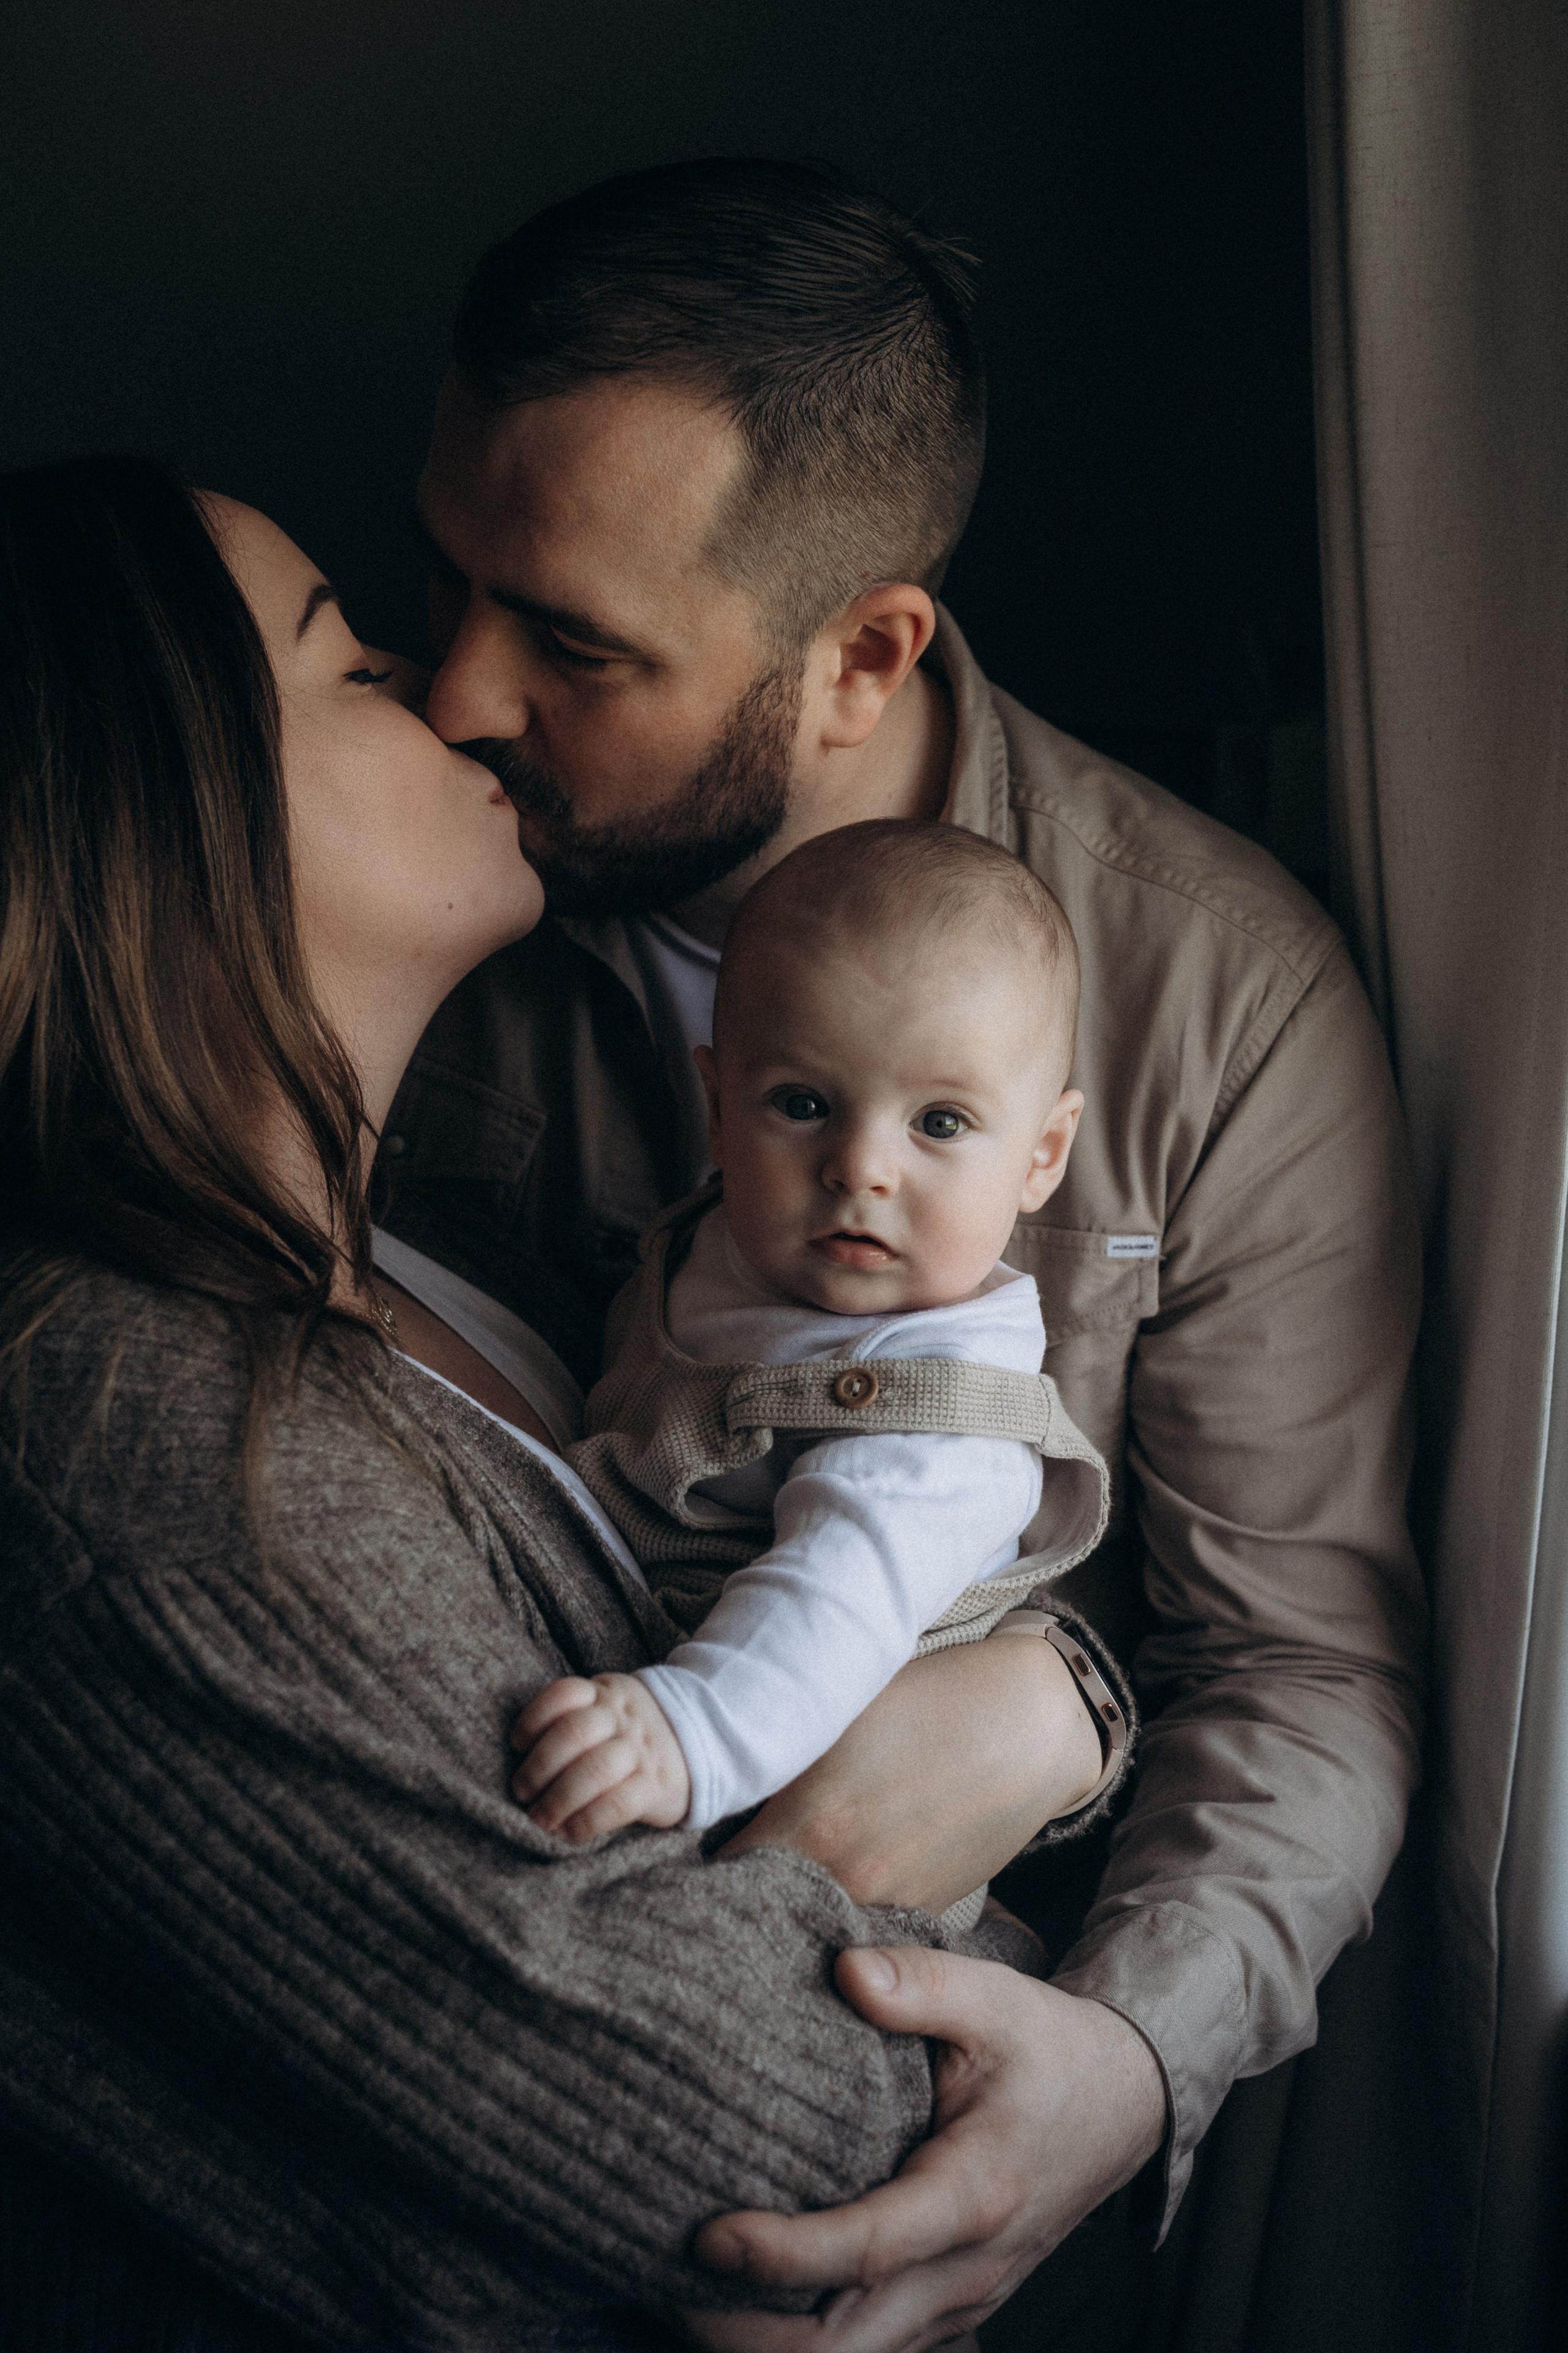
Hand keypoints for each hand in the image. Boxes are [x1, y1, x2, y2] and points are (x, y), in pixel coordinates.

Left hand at [509, 1672, 690, 1836]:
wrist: (704, 1743)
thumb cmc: (633, 1734)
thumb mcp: (611, 1708)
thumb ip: (575, 1718)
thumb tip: (520, 1756)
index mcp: (607, 1694)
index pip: (565, 1694)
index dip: (533, 1718)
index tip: (518, 1744)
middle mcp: (624, 1718)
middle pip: (574, 1733)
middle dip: (539, 1766)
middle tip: (522, 1791)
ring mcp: (642, 1751)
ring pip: (595, 1769)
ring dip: (558, 1798)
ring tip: (540, 1818)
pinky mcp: (657, 1786)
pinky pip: (618, 1804)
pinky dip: (586, 1821)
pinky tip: (569, 1832)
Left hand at [680, 1946, 1165, 2350]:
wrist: (1124, 2104)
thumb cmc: (1048, 2047)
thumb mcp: (996, 1997)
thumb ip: (922, 1982)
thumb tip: (845, 1968)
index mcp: (974, 2193)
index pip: (865, 2250)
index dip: (781, 2257)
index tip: (707, 2236)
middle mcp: (966, 2270)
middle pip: (842, 2349)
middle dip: (747, 2334)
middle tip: (672, 2278)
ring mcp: (959, 2302)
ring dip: (767, 2344)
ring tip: (689, 2289)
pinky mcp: (949, 2309)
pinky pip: (869, 2349)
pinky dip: (804, 2337)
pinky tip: (752, 2294)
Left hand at [716, 1636, 1101, 1915]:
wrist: (1031, 1722)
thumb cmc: (926, 1699)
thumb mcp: (833, 1712)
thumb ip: (770, 1764)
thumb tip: (709, 1797)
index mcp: (811, 1827)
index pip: (713, 1883)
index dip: (684, 1875)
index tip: (666, 1865)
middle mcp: (848, 1881)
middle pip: (758, 1918)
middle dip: (729, 1906)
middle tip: (702, 1888)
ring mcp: (892, 1906)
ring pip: (811, 1933)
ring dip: (782, 1919)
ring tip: (760, 1895)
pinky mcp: (926, 1915)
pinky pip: (862, 1935)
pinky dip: (835, 1924)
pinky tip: (827, 1894)